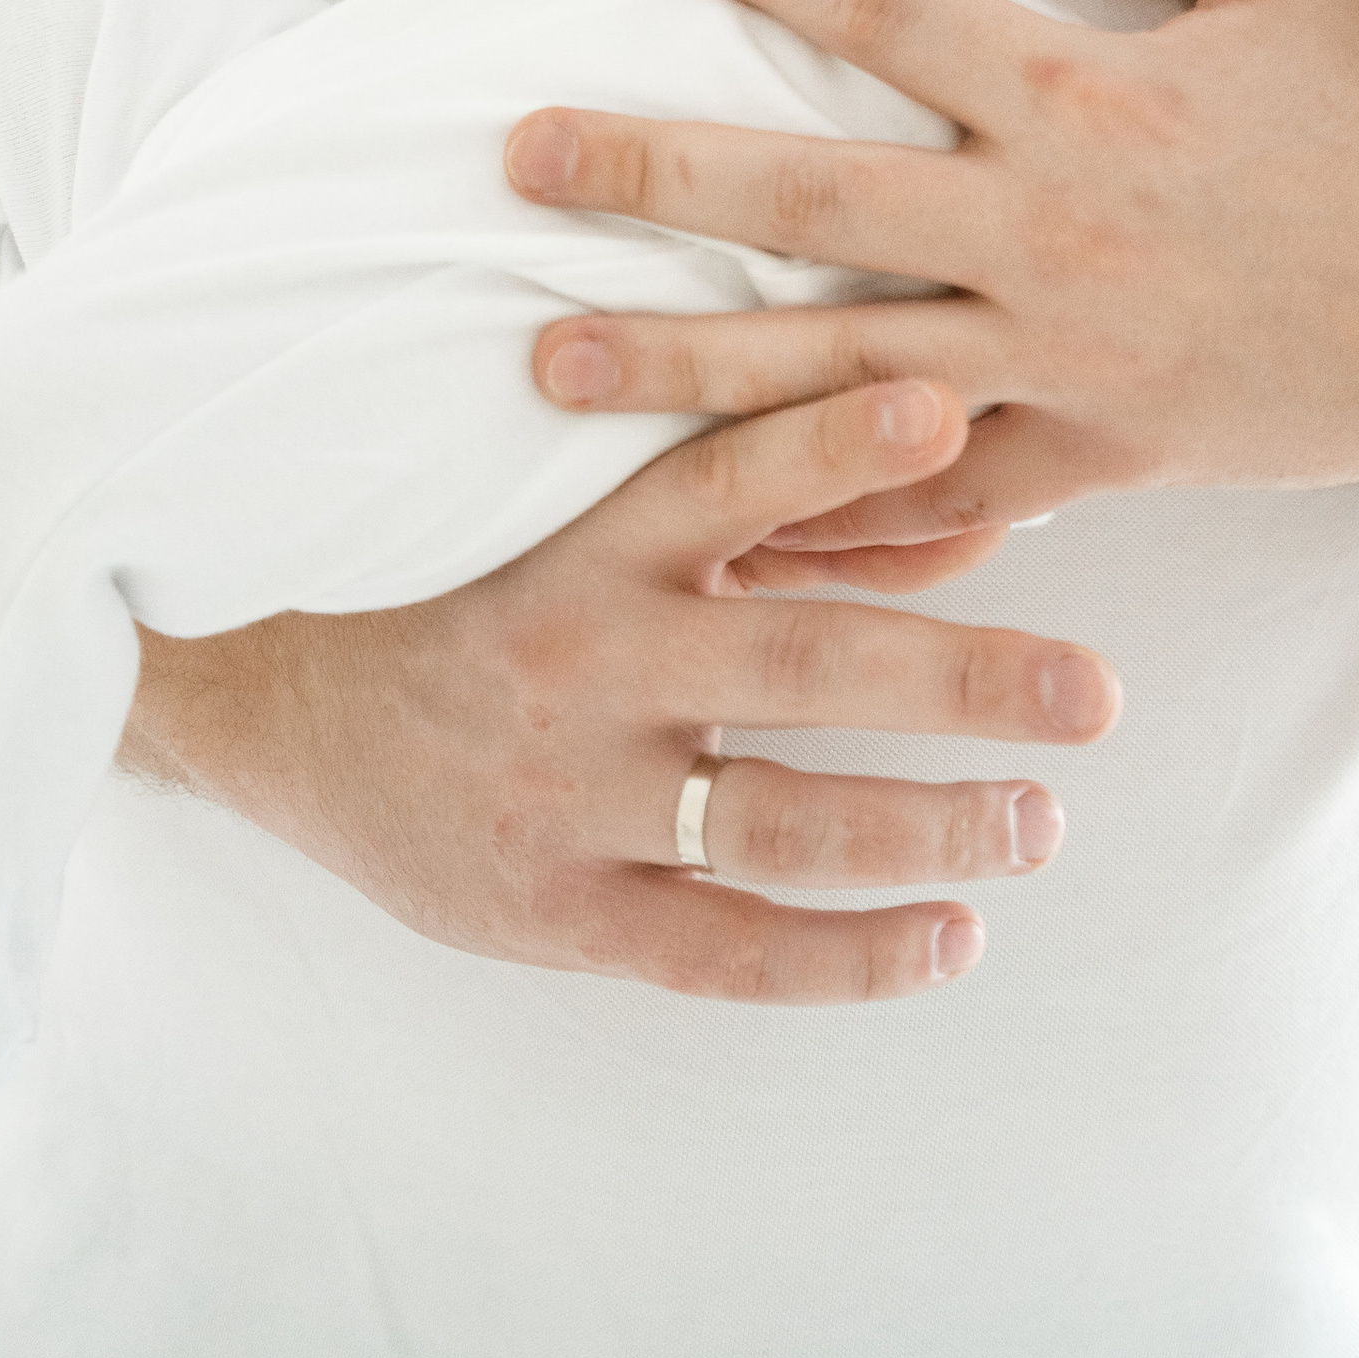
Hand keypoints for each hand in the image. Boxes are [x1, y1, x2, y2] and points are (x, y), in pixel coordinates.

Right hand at [124, 377, 1120, 998]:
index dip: (837, 439)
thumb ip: (729, 483)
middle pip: (804, 662)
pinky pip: (722, 946)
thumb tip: (938, 444)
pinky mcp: (554, 908)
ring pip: (782, 818)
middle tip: (1097, 693)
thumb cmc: (458, 569)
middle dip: (965, 679)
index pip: (728, 471)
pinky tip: (952, 939)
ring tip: (1043, 821)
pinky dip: (847, 953)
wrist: (262, 690)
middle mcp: (586, 658)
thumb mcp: (562, 495)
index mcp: (587, 535)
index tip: (951, 404)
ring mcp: (570, 794)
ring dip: (932, 824)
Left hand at [510, 0, 1358, 540]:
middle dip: (648, 172)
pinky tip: (728, 513)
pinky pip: (945, 491)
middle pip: (807, 196)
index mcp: (1086, 91)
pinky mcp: (1108, 453)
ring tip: (549, 360)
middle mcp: (1049, 228)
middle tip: (516, 157)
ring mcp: (1069, 356)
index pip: (893, 11)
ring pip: (832, 362)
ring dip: (681, 364)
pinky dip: (834, 503)